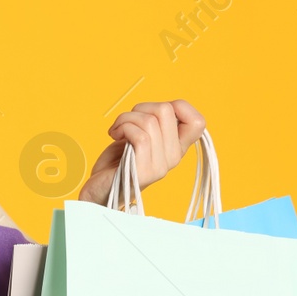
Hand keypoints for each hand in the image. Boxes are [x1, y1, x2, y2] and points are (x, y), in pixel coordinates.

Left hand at [77, 100, 206, 204]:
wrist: (98, 189)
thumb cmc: (117, 161)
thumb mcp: (141, 135)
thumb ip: (155, 122)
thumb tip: (164, 106)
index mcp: (176, 148)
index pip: (198, 122)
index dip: (178, 106)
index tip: (153, 113)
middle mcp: (173, 158)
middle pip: (166, 110)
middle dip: (141, 108)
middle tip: (127, 122)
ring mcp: (160, 167)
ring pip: (149, 122)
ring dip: (126, 119)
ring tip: (117, 130)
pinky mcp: (144, 172)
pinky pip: (140, 137)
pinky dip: (123, 129)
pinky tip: (115, 136)